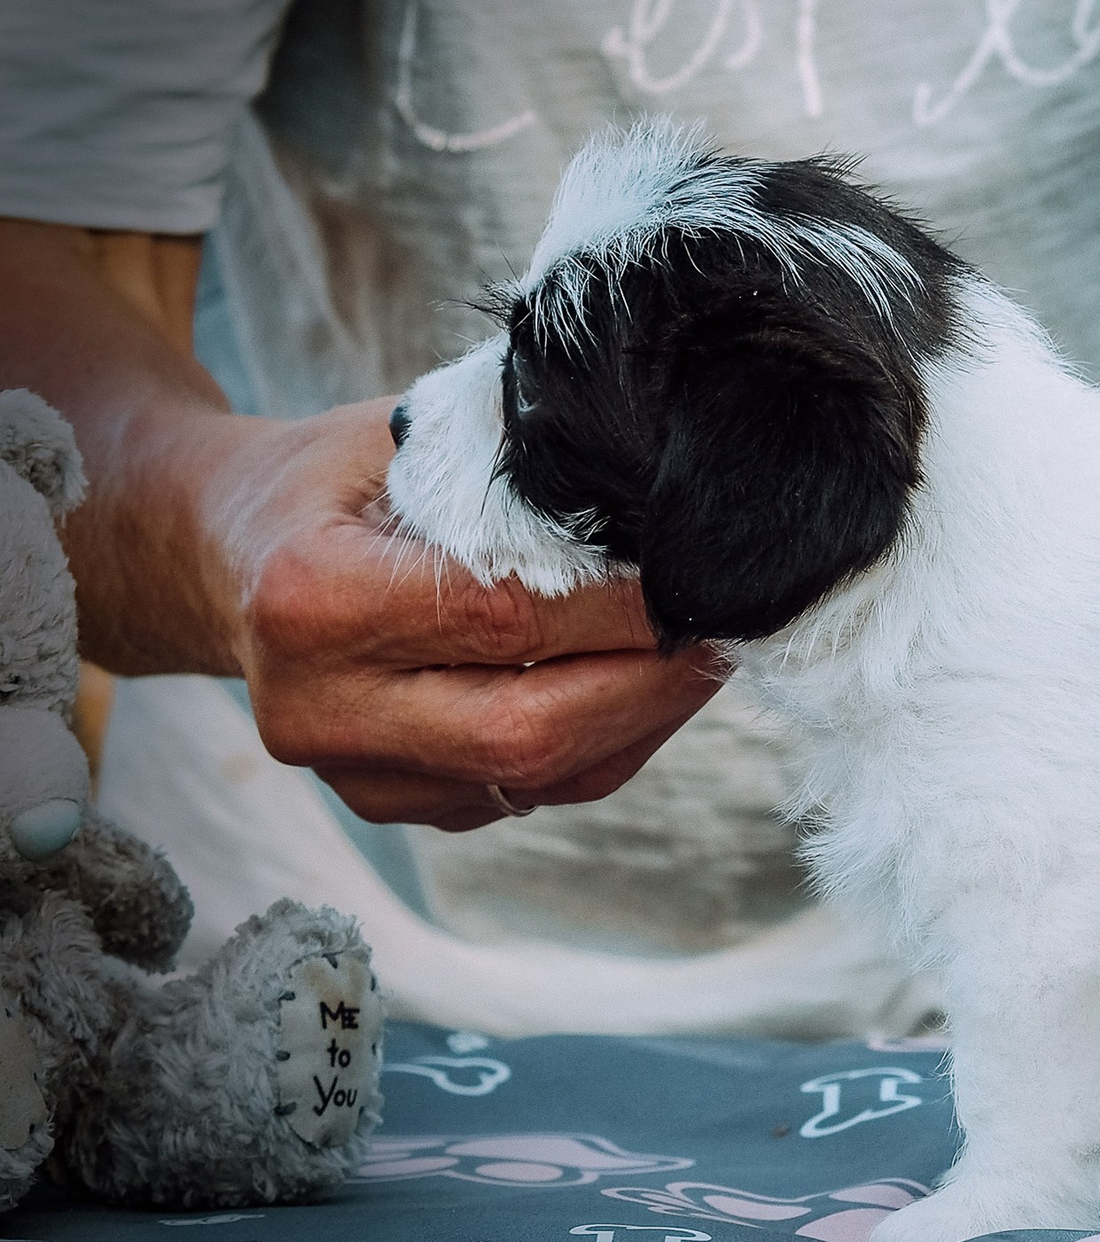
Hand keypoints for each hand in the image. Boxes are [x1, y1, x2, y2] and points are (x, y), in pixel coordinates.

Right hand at [209, 399, 723, 830]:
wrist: (224, 550)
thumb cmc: (333, 478)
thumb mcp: (407, 436)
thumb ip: (518, 470)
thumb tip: (663, 496)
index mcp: (313, 599)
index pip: (508, 619)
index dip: (624, 606)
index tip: (707, 573)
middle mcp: (321, 709)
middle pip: (532, 731)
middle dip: (655, 683)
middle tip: (734, 628)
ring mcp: (352, 775)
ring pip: (544, 776)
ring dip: (646, 719)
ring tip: (707, 652)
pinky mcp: (392, 805)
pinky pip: (531, 793)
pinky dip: (607, 742)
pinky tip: (647, 685)